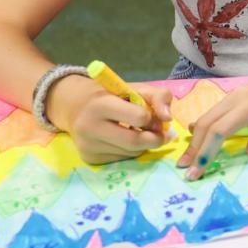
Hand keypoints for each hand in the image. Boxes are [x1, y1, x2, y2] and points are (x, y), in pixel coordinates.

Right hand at [51, 76, 172, 163]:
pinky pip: (121, 159)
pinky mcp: (89, 159)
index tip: (152, 116)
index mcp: (101, 105)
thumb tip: (168, 118)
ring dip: (143, 145)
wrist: (78, 107)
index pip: (138, 117)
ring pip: (130, 153)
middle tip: (161, 134)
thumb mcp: (137, 89)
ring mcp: (87, 145)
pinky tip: (125, 140)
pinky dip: (131, 151)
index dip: (151, 118)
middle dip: (154, 139)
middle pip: (135, 142)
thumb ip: (159, 97)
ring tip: (140, 133)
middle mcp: (89, 127)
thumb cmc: (114, 96)